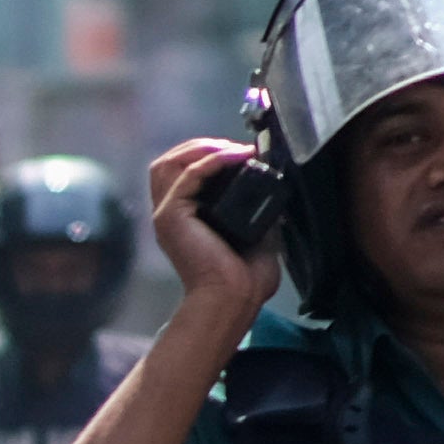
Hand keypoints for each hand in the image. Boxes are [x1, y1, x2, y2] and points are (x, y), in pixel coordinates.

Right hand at [145, 142, 283, 343]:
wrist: (234, 297)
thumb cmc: (246, 277)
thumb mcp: (259, 231)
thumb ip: (259, 207)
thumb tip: (276, 183)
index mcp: (187, 218)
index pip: (182, 172)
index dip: (208, 154)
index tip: (242, 153)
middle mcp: (171, 213)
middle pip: (170, 162)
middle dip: (202, 146)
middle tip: (236, 148)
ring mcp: (168, 214)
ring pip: (169, 162)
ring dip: (202, 148)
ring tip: (232, 148)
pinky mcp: (171, 216)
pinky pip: (188, 174)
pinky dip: (213, 159)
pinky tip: (237, 156)